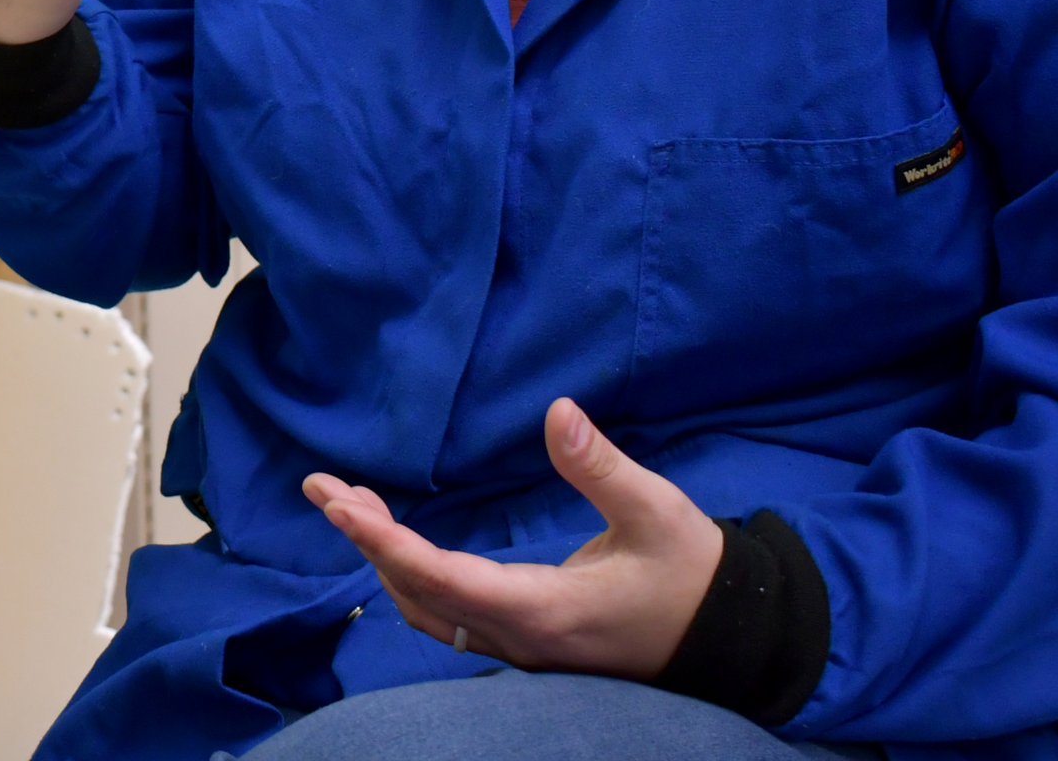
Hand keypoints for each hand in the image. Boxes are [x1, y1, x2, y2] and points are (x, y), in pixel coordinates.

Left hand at [302, 398, 722, 679]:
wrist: (735, 640)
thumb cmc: (696, 576)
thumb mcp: (658, 513)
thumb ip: (602, 467)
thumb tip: (558, 411)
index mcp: (544, 610)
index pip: (441, 579)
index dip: (384, 543)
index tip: (339, 507)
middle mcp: (520, 638)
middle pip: (419, 595)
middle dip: (367, 540)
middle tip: (323, 487)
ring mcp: (522, 647)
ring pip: (430, 611)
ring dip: (385, 558)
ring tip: (351, 504)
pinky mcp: (529, 643)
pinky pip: (451, 616)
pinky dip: (414, 575)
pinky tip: (400, 541)